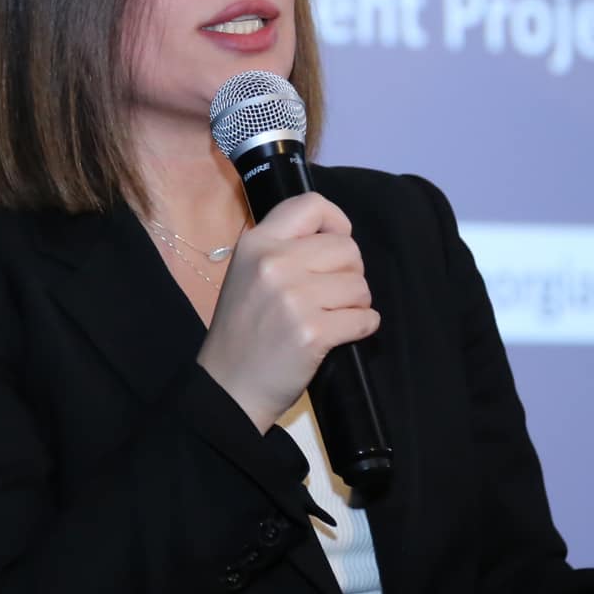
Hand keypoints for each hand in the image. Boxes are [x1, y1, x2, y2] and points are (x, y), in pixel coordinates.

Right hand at [195, 192, 378, 433]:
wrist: (228, 388)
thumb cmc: (242, 331)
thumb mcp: (248, 274)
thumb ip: (284, 249)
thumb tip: (336, 237)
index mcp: (256, 243)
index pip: (311, 205)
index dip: (336, 222)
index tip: (335, 244)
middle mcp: (274, 263)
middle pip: (347, 248)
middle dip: (350, 274)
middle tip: (331, 295)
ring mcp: (293, 298)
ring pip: (360, 285)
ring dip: (356, 304)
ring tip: (332, 317)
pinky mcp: (312, 332)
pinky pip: (365, 318)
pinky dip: (362, 327)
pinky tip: (341, 334)